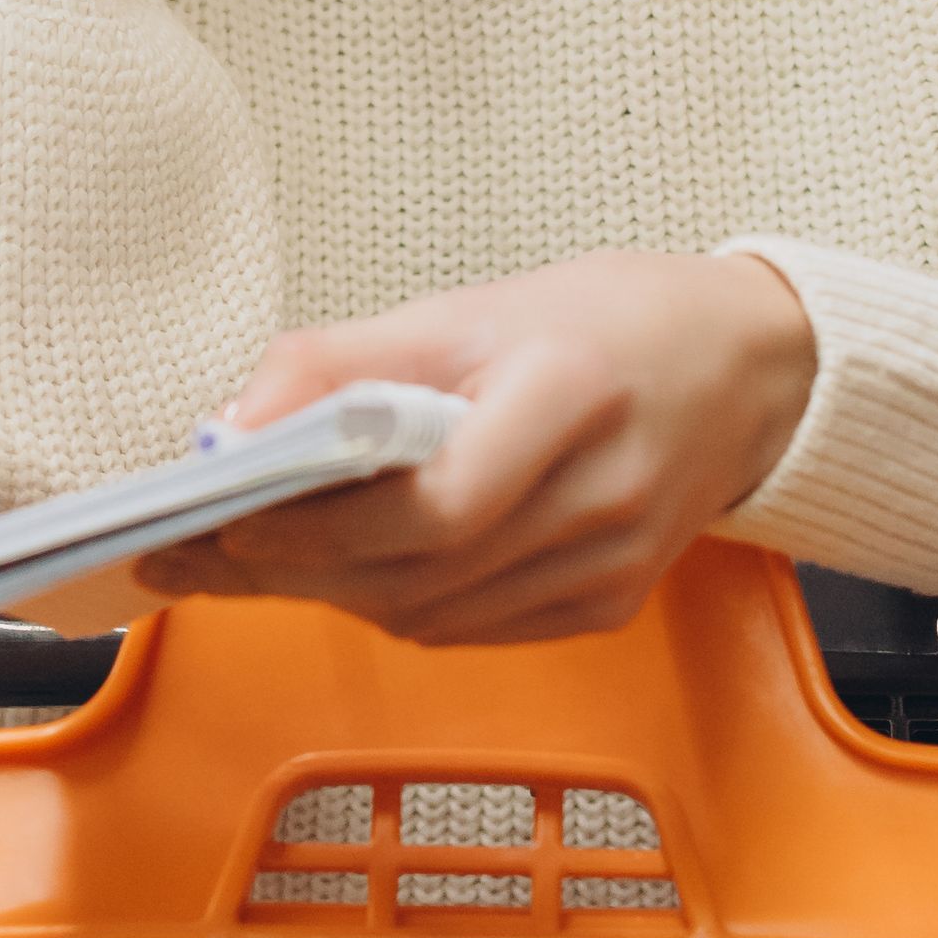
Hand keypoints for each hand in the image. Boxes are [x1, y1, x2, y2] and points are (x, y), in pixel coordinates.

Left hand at [141, 252, 817, 646]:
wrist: (742, 366)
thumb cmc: (602, 323)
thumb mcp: (467, 308)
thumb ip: (342, 364)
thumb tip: (230, 426)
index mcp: (572, 397)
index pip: (435, 504)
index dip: (321, 528)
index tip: (225, 522)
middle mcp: (604, 497)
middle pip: (420, 573)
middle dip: (295, 569)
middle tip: (195, 553)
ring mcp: (614, 565)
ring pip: (434, 615)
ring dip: (332, 594)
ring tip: (245, 563)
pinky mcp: (610, 605)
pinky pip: (472, 629)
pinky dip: (396, 606)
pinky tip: (345, 574)